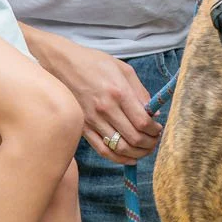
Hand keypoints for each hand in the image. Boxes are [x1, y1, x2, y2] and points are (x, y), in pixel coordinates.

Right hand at [30, 33, 161, 163]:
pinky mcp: (83, 128)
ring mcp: (93, 120)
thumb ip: (141, 93)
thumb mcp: (124, 70)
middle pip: (134, 138)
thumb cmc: (95, 63)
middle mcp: (105, 109)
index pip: (142, 122)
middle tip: (154, 140)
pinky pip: (103, 150)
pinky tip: (130, 157)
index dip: (155, 130)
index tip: (158, 129)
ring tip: (145, 149)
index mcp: (118, 92)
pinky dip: (119, 158)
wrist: (63, 64)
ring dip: (138, 153)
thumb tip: (154, 114)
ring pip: (120, 148)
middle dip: (150, 143)